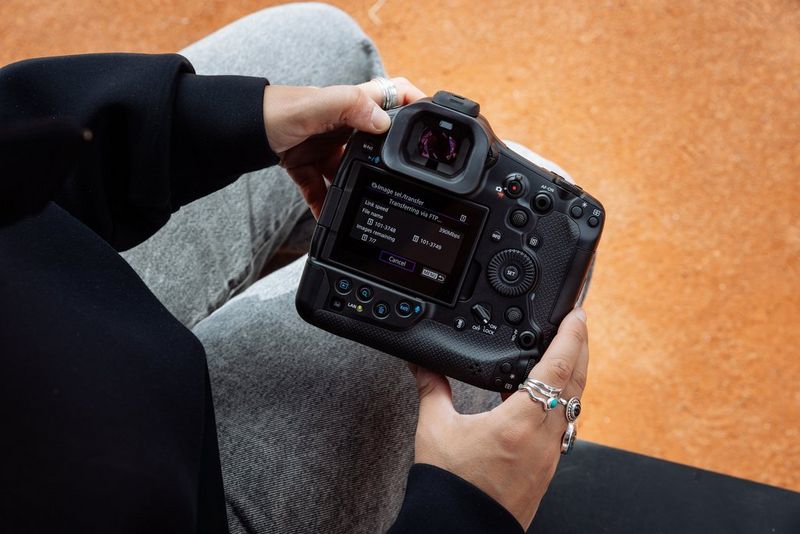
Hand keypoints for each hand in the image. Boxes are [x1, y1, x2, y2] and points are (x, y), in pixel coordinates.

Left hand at [262, 78, 425, 217]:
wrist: (235, 132)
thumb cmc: (274, 111)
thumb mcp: (315, 106)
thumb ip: (349, 107)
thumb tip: (384, 122)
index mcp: (352, 104)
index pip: (395, 96)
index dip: (418, 104)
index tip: (434, 124)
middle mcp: (345, 125)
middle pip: (380, 142)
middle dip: (392, 161)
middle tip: (405, 180)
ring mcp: (328, 148)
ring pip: (354, 173)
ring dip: (358, 190)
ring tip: (367, 207)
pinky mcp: (310, 168)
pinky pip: (325, 192)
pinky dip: (326, 207)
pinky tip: (330, 220)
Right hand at [410, 308, 588, 528]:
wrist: (461, 530)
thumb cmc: (452, 487)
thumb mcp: (435, 429)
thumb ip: (432, 389)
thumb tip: (422, 364)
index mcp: (521, 422)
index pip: (558, 368)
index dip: (571, 337)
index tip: (577, 315)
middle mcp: (544, 438)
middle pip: (576, 384)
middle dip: (580, 349)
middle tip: (579, 325)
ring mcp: (550, 456)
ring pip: (573, 407)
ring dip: (573, 377)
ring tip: (564, 357)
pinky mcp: (546, 470)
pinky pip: (564, 427)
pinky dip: (561, 403)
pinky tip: (545, 401)